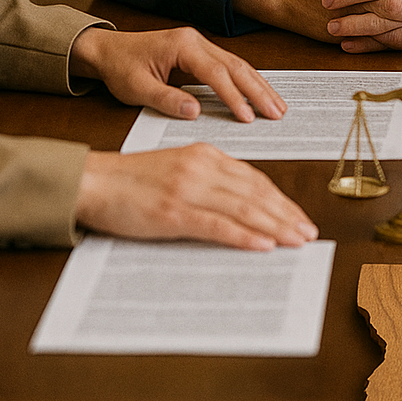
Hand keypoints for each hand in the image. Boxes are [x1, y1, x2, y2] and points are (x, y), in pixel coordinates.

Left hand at [69, 26, 286, 121]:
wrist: (107, 50)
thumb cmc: (120, 66)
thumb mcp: (136, 88)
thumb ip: (166, 99)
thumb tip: (195, 112)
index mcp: (182, 45)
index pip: (216, 73)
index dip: (234, 96)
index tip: (248, 116)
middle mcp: (196, 41)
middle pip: (236, 66)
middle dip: (258, 90)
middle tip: (277, 112)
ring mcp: (200, 44)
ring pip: (237, 65)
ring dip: (258, 86)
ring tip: (277, 106)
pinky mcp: (200, 53)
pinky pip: (229, 66)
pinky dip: (247, 81)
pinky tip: (259, 94)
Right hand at [75, 145, 318, 248]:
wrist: (93, 181)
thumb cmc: (131, 180)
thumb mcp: (177, 168)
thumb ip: (208, 180)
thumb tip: (240, 204)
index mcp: (206, 155)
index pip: (254, 179)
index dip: (280, 199)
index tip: (298, 216)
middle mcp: (202, 168)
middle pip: (256, 193)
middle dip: (286, 214)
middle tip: (308, 233)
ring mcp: (189, 189)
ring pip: (244, 209)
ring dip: (275, 226)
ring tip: (296, 241)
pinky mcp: (174, 212)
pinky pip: (218, 226)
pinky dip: (245, 236)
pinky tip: (263, 245)